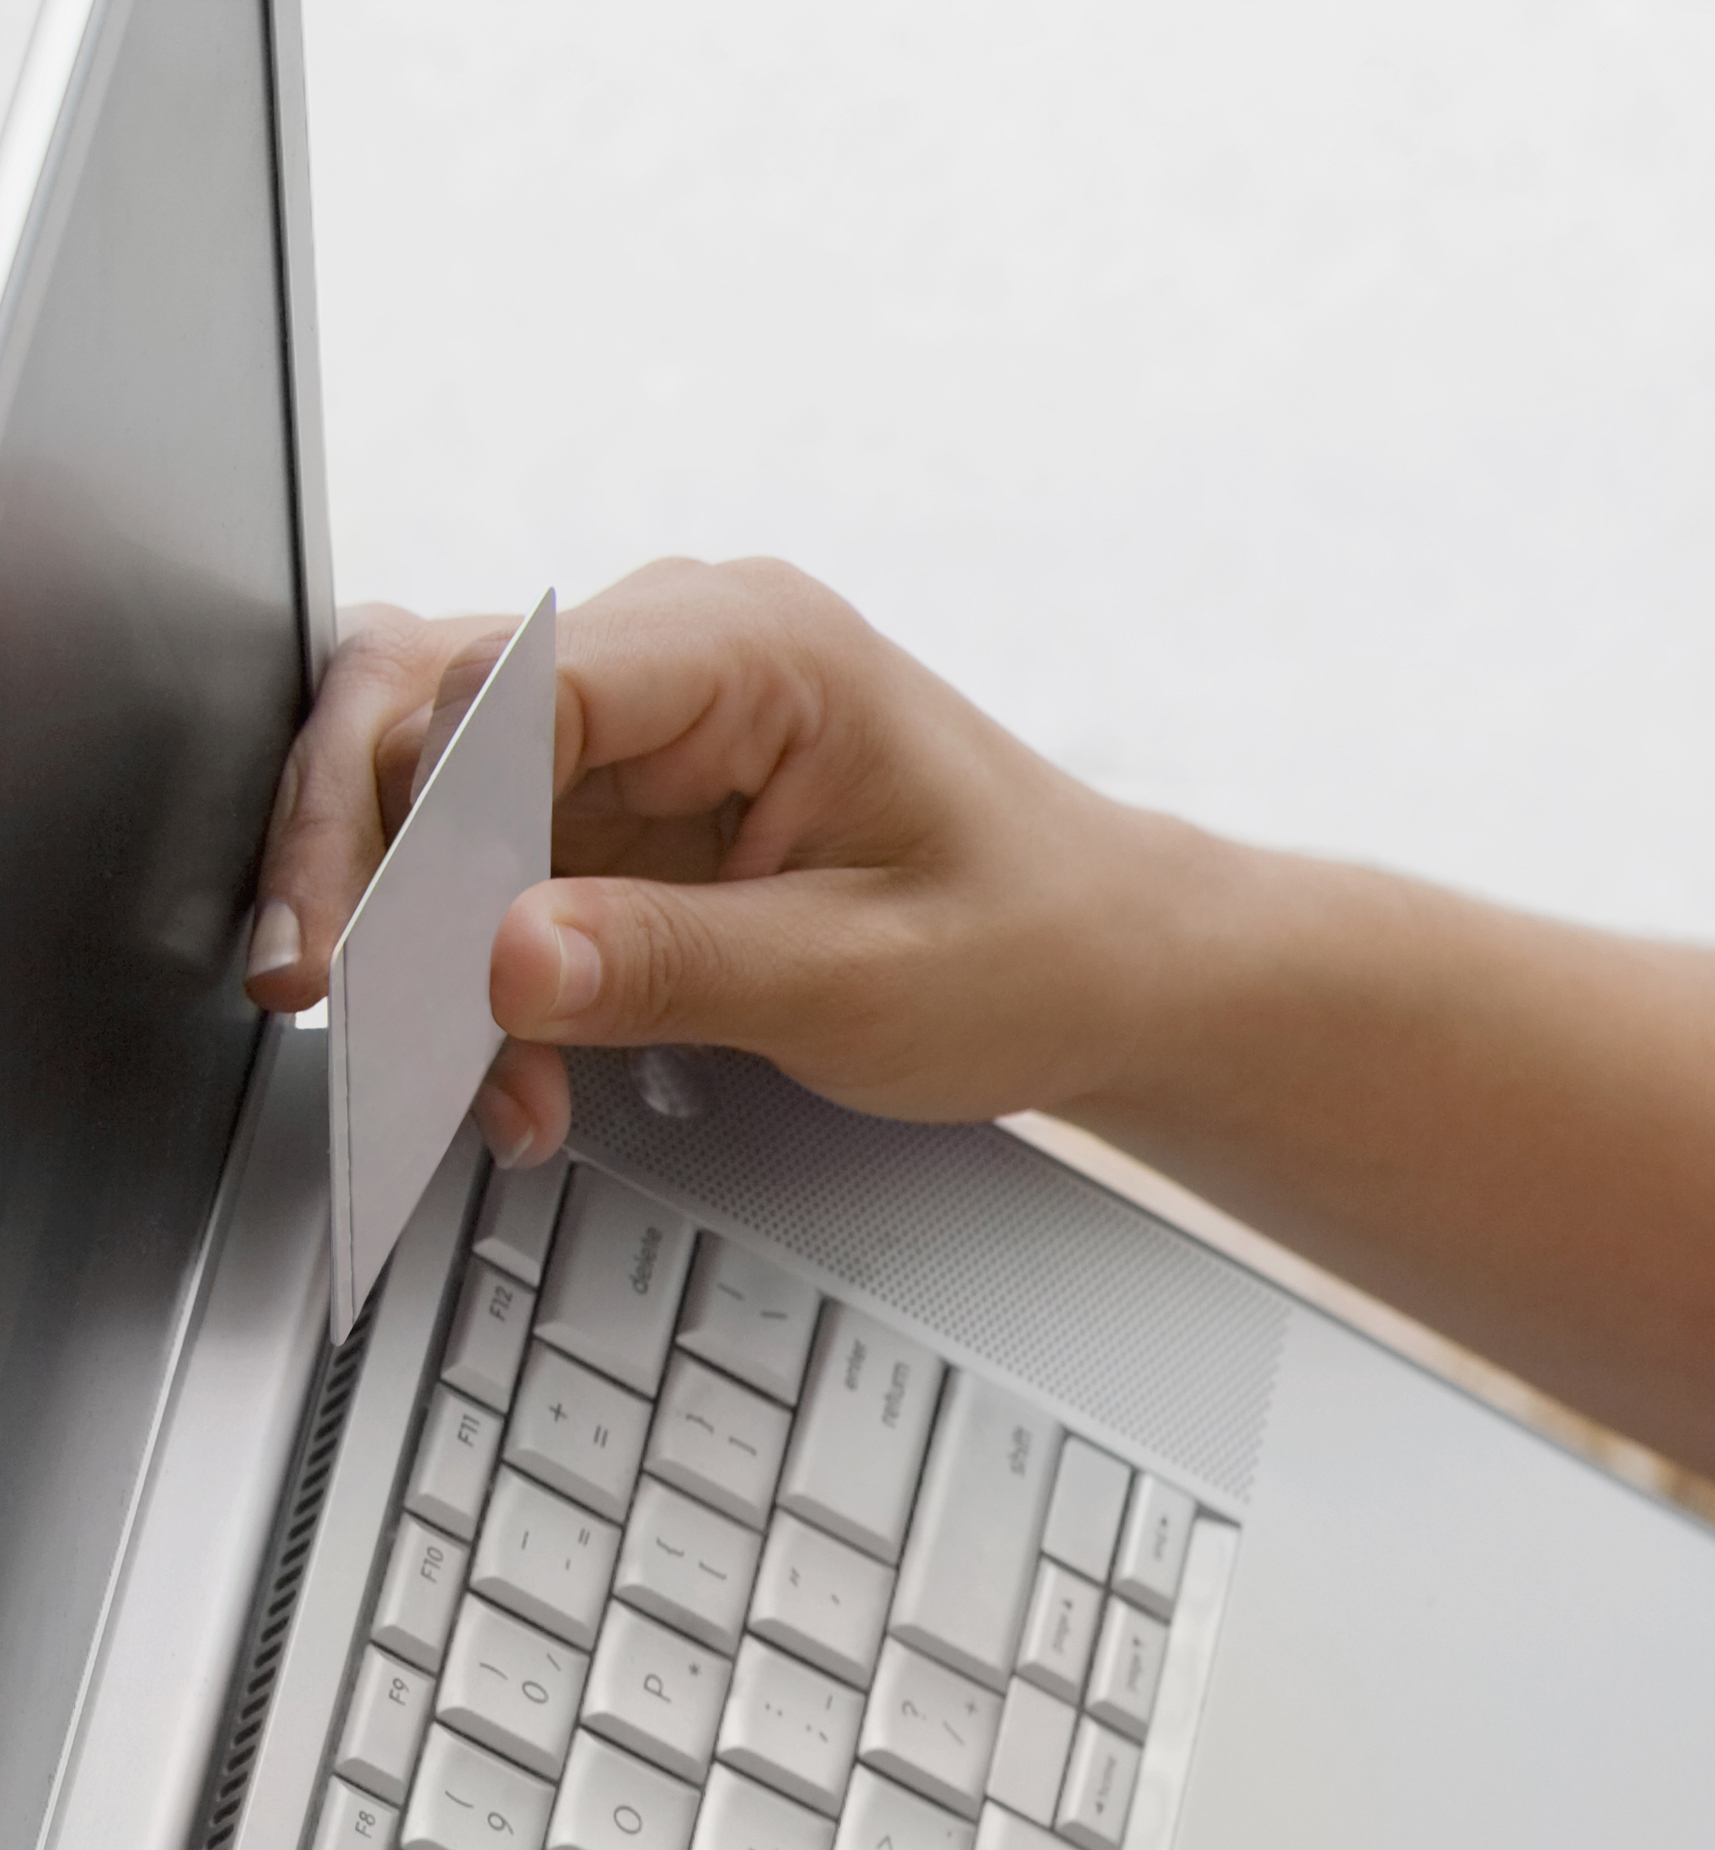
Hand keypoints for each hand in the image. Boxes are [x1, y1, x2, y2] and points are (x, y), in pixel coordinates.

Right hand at [249, 560, 1209, 1168]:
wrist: (1110, 965)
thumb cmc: (1033, 945)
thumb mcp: (862, 981)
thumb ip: (674, 965)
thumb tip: (500, 958)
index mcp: (749, 645)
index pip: (510, 683)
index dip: (420, 813)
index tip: (387, 947)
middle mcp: (673, 649)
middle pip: (423, 706)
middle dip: (365, 862)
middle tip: (337, 1005)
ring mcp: (633, 720)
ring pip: (425, 781)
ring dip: (412, 930)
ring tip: (445, 1072)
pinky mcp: (615, 797)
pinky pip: (482, 855)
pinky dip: (469, 964)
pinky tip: (507, 1066)